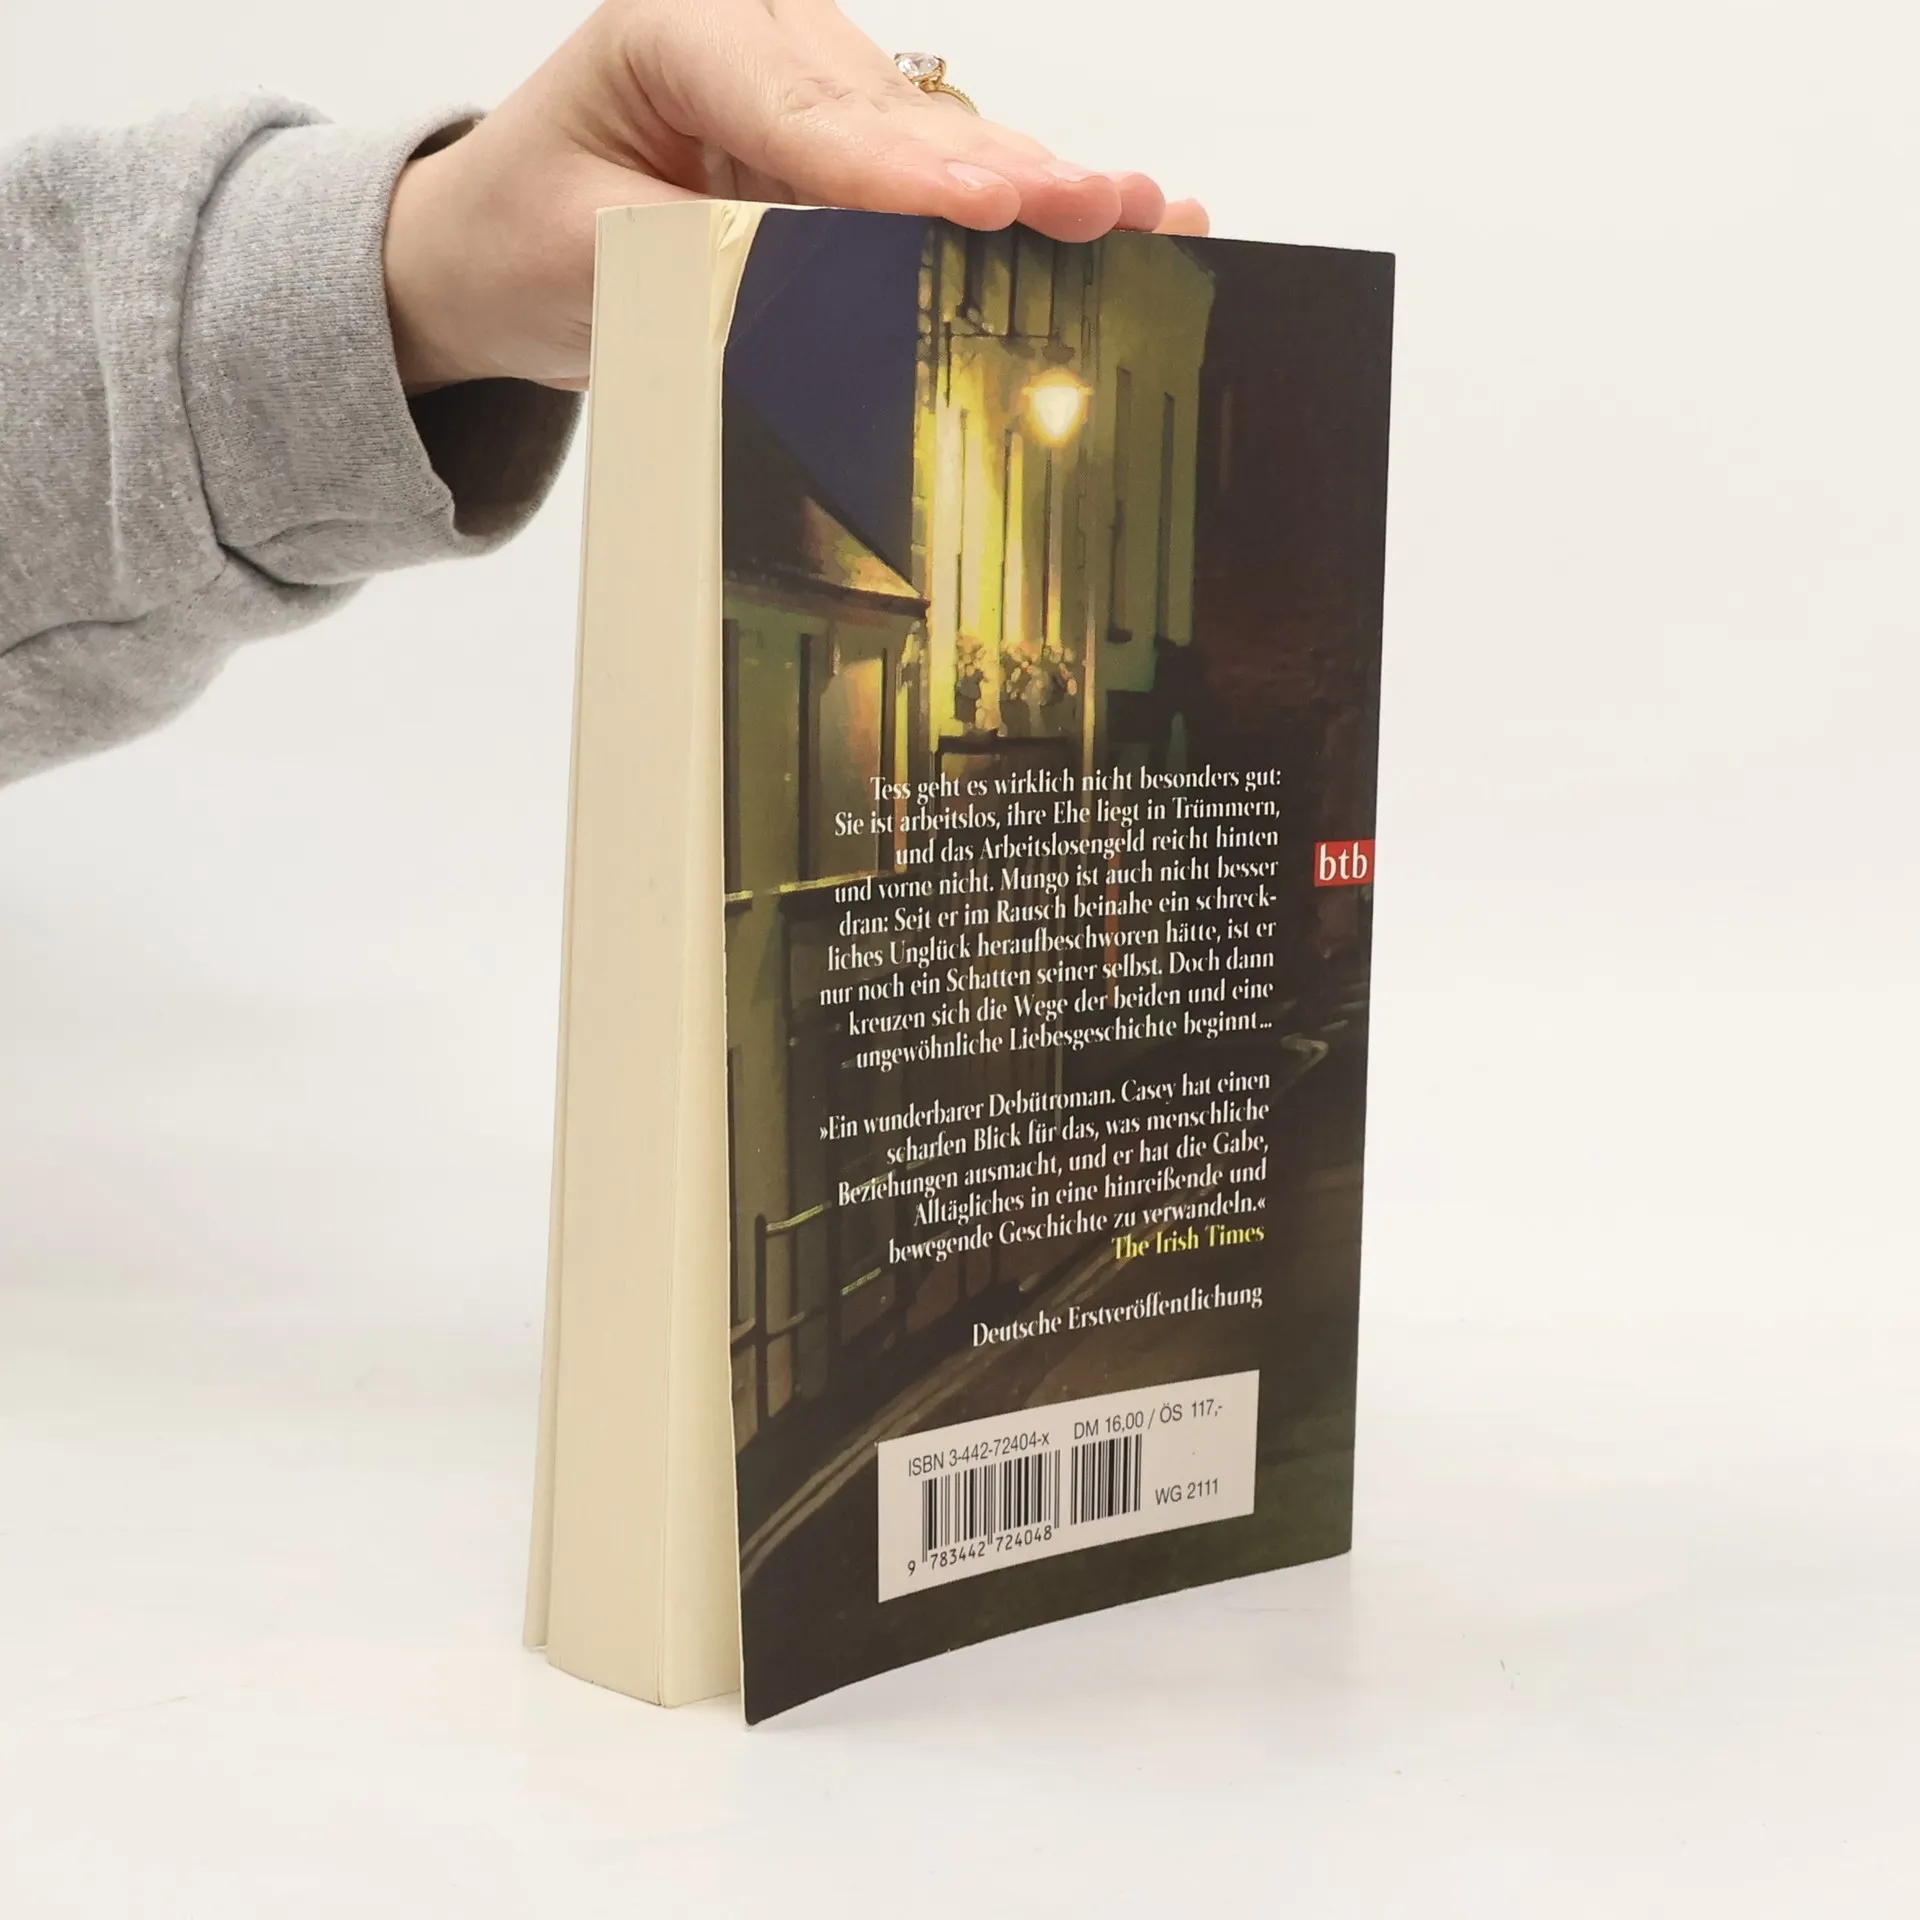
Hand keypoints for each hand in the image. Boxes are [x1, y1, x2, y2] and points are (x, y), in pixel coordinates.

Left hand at [382, 0, 1208, 392]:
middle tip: (1110, 205)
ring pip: (935, 140)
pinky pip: (935, 171)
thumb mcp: (591, 256)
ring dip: (1040, 184)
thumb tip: (822, 290)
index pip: (802, 113)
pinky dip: (1017, 203)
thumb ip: (706, 259)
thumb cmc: (528, 235)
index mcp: (675, 29)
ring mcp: (812, 80)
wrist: (499, 242)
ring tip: (1142, 209)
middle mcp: (758, 33)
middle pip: (894, 118)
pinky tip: (1107, 210)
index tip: (984, 206)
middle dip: (1007, 170)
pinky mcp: (844, 139)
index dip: (899, 171)